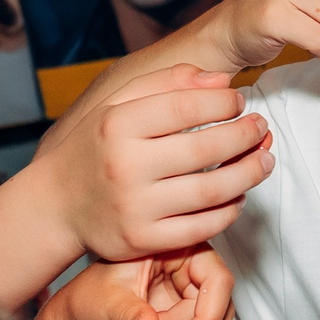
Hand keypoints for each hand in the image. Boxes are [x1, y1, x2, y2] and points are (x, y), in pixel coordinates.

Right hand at [40, 65, 271, 263]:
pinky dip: (230, 209)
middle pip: (206, 149)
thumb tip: (221, 80)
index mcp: (117, 125)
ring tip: (265, 159)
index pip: (185, 107)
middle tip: (261, 129)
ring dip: (249, 173)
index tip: (239, 103)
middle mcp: (125, 166)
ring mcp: (135, 207)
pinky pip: (203, 226)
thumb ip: (166, 83)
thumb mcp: (116, 104)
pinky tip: (240, 194)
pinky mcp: (144, 239)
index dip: (223, 103)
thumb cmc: (94, 147)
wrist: (55, 205)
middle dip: (245, 136)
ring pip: (212, 191)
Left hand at [47, 245, 234, 319]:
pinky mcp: (187, 305)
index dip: (209, 307)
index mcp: (169, 245)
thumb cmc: (89, 300)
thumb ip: (132, 316)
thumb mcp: (107, 306)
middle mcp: (184, 260)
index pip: (211, 272)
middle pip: (218, 293)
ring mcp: (187, 284)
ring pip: (219, 310)